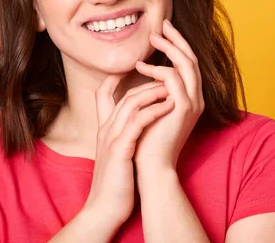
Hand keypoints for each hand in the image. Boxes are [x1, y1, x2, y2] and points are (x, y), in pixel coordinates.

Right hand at [83, 73, 174, 231]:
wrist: (104, 208)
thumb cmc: (115, 183)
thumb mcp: (115, 154)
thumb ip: (122, 137)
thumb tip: (136, 128)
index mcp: (104, 129)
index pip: (103, 94)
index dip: (116, 78)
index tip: (135, 67)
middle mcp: (106, 129)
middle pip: (124, 95)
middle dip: (147, 82)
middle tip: (166, 76)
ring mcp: (111, 138)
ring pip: (131, 103)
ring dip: (153, 92)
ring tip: (171, 87)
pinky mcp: (120, 149)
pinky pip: (137, 122)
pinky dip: (154, 110)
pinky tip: (169, 105)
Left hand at [133, 18, 204, 170]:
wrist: (150, 165)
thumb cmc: (147, 138)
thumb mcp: (151, 107)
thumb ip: (153, 90)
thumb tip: (144, 70)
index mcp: (189, 98)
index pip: (188, 64)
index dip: (177, 45)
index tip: (162, 31)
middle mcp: (196, 99)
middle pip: (191, 59)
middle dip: (177, 39)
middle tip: (161, 24)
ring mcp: (192, 103)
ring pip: (187, 64)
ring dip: (169, 48)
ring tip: (151, 39)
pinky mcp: (183, 109)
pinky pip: (174, 79)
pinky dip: (159, 70)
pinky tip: (142, 68)